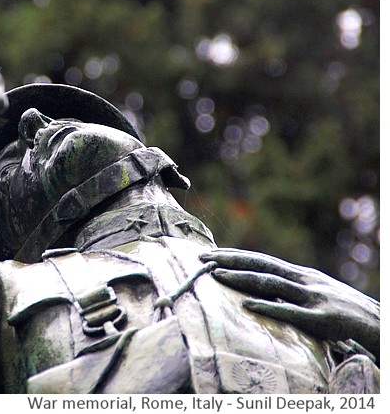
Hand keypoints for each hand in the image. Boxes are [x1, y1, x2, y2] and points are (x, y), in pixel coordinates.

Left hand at [199, 248, 379, 360]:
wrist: (379, 323)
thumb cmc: (342, 310)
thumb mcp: (314, 293)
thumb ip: (289, 289)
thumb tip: (257, 290)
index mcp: (301, 275)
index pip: (262, 260)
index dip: (236, 255)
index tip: (211, 252)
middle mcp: (304, 280)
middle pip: (262, 265)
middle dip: (230, 260)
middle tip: (203, 257)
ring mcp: (313, 297)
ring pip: (271, 284)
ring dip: (241, 278)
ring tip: (216, 275)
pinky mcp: (323, 318)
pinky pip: (291, 313)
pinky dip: (267, 308)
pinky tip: (246, 306)